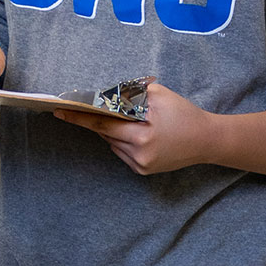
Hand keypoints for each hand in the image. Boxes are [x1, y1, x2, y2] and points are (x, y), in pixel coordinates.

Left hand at [53, 82, 216, 175]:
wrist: (206, 140)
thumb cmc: (183, 113)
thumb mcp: (159, 95)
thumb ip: (130, 95)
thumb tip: (104, 96)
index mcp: (142, 134)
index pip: (103, 123)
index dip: (80, 117)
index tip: (60, 111)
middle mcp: (139, 153)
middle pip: (106, 134)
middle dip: (95, 120)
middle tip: (79, 108)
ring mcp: (140, 165)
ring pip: (112, 143)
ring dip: (111, 130)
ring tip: (121, 118)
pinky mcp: (142, 170)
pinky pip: (121, 152)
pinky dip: (121, 140)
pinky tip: (132, 131)